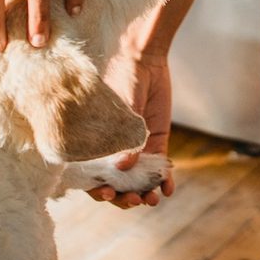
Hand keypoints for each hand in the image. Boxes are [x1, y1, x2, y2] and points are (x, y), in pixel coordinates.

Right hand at [88, 54, 174, 208]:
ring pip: (138, 181)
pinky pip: (160, 168)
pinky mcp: (157, 143)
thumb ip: (123, 138)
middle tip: (133, 199)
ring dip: (144, 193)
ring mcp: (136, 149)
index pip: (91, 176)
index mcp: (94, 144)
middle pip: (116, 185)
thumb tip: (124, 166)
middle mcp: (113, 151)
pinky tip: (168, 190)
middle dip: (123, 197)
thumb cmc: (121, 78)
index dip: (97, 189)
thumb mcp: (119, 109)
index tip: (106, 193)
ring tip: (151, 199)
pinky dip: (164, 181)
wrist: (143, 60)